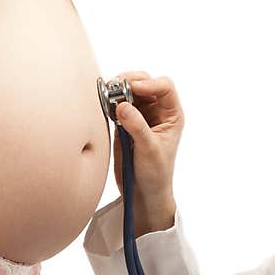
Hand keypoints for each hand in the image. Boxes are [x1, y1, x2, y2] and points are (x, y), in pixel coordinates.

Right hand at [112, 72, 183, 233]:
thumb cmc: (156, 174)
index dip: (149, 83)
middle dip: (130, 82)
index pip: (164, 87)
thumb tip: (123, 106)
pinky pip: (116, 104)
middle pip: (145, 83)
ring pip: (128, 92)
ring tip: (106, 95)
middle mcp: (157, 111)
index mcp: (171, 115)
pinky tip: (103, 105)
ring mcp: (140, 115)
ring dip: (117, 90)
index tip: (132, 89)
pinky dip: (109, 102)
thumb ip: (137, 127)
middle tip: (114, 87)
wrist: (143, 192)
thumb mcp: (149, 150)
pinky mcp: (124, 122)